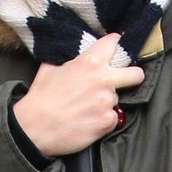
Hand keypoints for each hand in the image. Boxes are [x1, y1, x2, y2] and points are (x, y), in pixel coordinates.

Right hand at [12, 33, 144, 156]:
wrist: (35, 128)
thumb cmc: (40, 98)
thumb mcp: (51, 67)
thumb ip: (70, 58)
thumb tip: (77, 53)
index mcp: (90, 62)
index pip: (114, 44)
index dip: (115, 46)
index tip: (115, 51)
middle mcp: (103, 80)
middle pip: (136, 74)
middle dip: (133, 76)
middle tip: (124, 82)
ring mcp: (107, 102)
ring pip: (117, 99)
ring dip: (106, 103)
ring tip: (86, 109)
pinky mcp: (107, 121)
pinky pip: (112, 119)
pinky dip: (102, 121)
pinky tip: (87, 121)